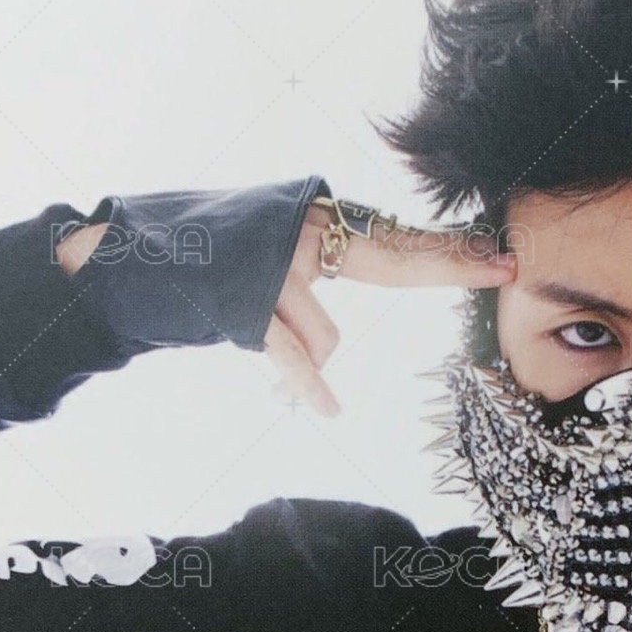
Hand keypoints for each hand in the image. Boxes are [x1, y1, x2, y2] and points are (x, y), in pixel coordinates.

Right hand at [55, 198, 517, 420]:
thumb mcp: (269, 257)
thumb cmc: (201, 262)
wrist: (125, 254)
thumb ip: (317, 275)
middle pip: (396, 260)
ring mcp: (276, 265)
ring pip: (329, 335)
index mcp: (312, 221)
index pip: (396, 242)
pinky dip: (309, 386)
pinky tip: (331, 410)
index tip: (502, 258)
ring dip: (302, 352)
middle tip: (506, 269)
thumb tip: (344, 332)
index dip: (450, 253)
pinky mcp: (248, 302)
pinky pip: (295, 357)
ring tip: (253, 326)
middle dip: (451, 266)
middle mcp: (301, 232)